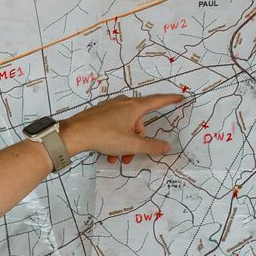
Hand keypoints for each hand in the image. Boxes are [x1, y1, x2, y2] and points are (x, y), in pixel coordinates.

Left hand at [62, 91, 184, 160]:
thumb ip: (151, 146)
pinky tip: (109, 155)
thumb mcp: (132, 144)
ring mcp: (110, 108)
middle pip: (139, 122)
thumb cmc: (105, 136)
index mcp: (134, 107)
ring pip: (125, 127)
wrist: (74, 134)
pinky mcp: (100, 114)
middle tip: (131, 155)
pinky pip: (114, 127)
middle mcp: (123, 103)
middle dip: (138, 140)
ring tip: (118, 158)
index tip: (180, 97)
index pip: (157, 101)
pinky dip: (115, 140)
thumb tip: (167, 146)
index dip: (170, 100)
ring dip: (125, 144)